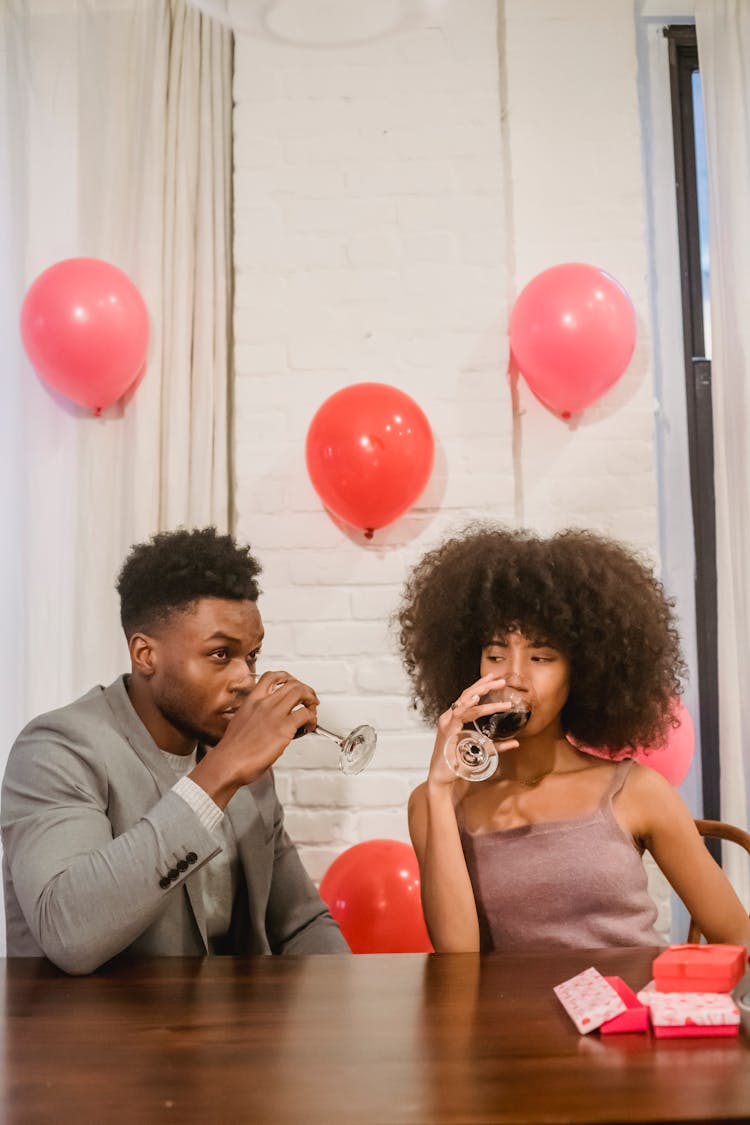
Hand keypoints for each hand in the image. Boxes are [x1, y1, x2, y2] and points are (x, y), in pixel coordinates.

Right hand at [190, 671, 318, 805]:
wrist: (227, 763)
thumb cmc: (231, 750)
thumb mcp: (239, 723)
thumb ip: (253, 716)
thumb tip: (264, 721)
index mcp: (251, 701)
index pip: (271, 677)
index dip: (287, 678)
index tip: (293, 684)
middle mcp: (263, 703)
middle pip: (292, 683)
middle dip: (305, 690)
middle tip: (309, 699)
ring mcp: (274, 713)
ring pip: (301, 693)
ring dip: (311, 700)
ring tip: (312, 710)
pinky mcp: (284, 727)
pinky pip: (306, 714)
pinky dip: (312, 719)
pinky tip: (309, 726)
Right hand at [427, 674, 519, 793]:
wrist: (443, 779)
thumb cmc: (458, 765)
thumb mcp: (482, 752)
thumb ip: (497, 746)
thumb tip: (516, 742)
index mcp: (455, 719)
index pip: (468, 697)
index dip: (480, 686)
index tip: (494, 678)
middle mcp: (449, 717)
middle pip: (467, 695)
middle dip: (484, 685)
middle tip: (500, 679)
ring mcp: (447, 722)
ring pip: (465, 701)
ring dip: (481, 692)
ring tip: (495, 685)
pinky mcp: (448, 730)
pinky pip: (458, 714)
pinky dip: (468, 705)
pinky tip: (476, 699)